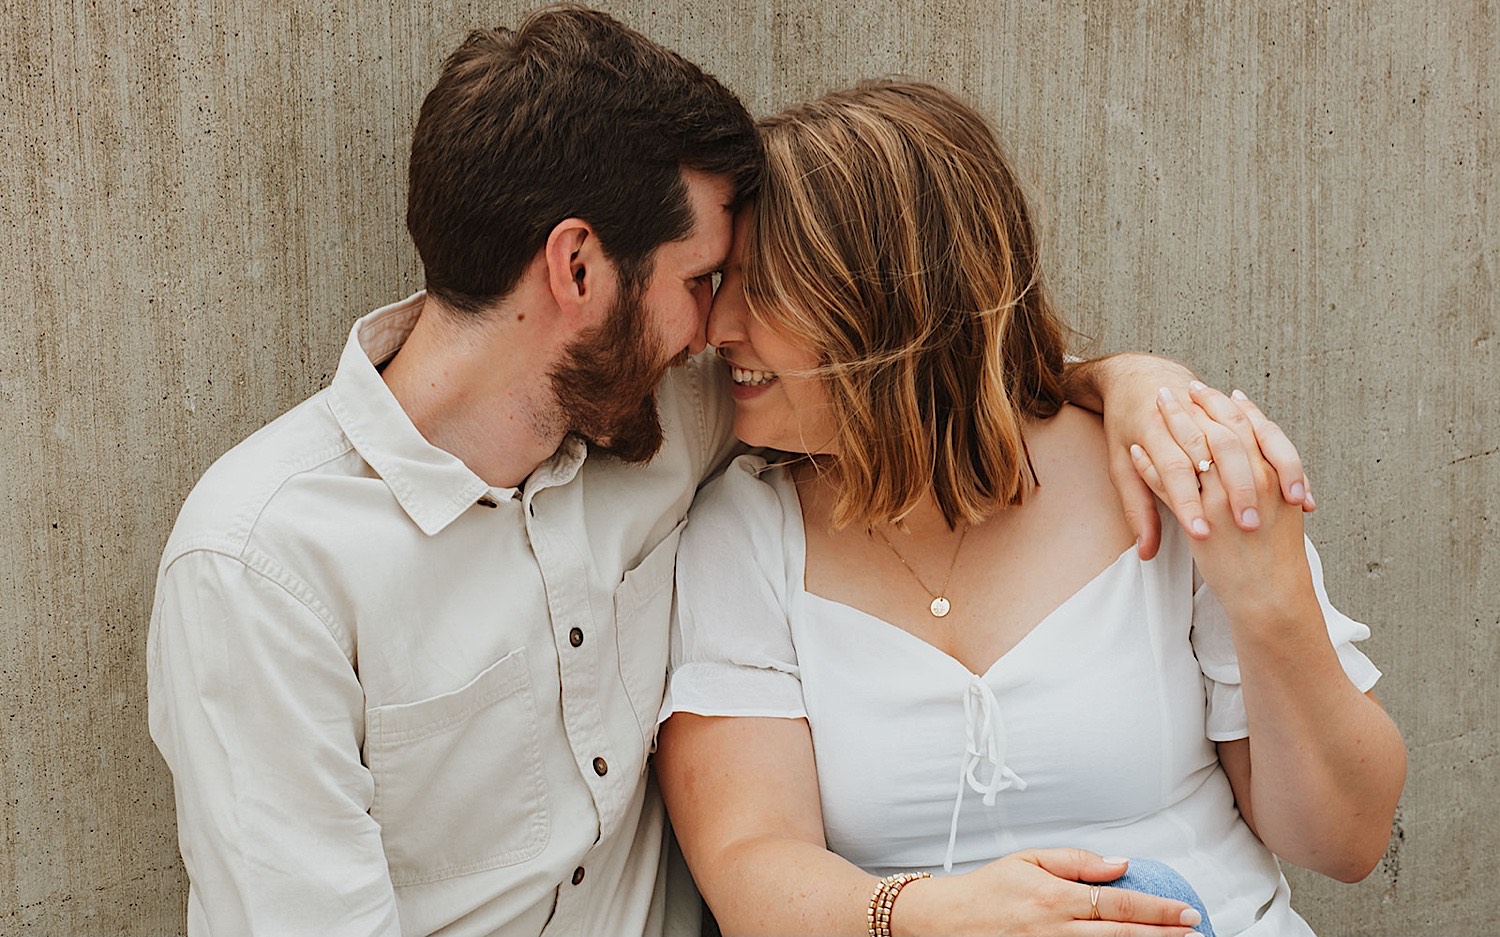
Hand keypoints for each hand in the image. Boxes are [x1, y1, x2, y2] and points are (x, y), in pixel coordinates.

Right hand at [897, 849, 1202, 935]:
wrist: (947, 921)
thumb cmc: (986, 889)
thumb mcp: (1027, 859)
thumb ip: (1075, 861)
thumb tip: (1118, 863)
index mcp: (1056, 897)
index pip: (1119, 902)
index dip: (1157, 910)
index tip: (1184, 913)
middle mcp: (1057, 928)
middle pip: (1123, 933)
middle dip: (1163, 934)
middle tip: (1194, 932)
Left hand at [1130, 386, 1312, 610]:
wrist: (1271, 597)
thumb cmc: (1276, 555)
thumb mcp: (1283, 514)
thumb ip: (1265, 483)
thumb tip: (1245, 460)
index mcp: (1272, 475)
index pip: (1252, 429)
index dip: (1237, 409)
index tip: (1221, 391)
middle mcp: (1250, 482)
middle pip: (1223, 432)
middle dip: (1206, 408)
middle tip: (1192, 387)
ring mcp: (1223, 501)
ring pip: (1197, 453)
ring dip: (1179, 426)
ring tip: (1166, 406)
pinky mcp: (1198, 521)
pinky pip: (1168, 486)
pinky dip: (1150, 468)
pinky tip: (1136, 453)